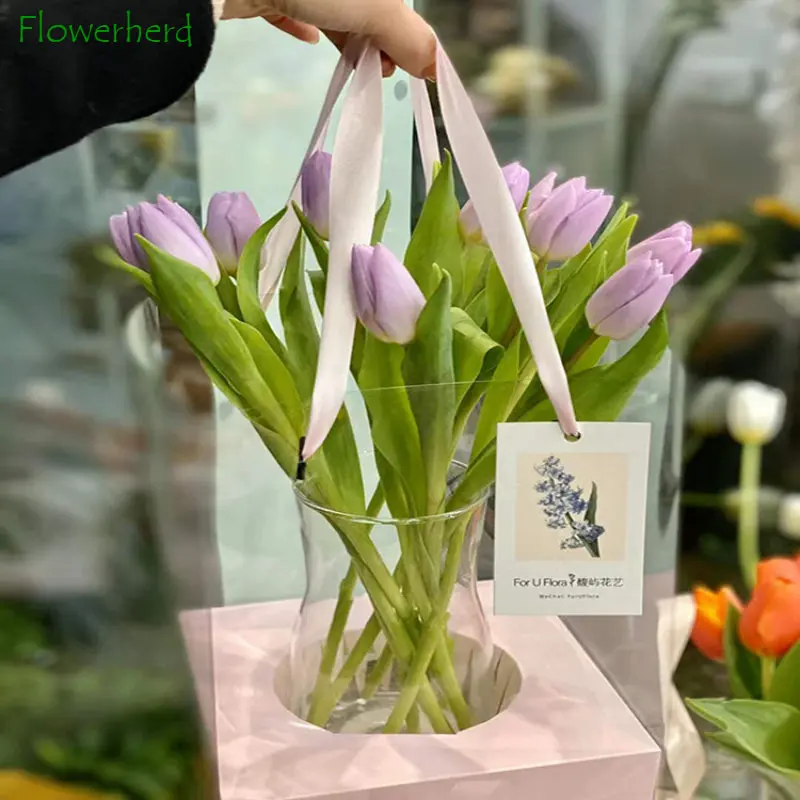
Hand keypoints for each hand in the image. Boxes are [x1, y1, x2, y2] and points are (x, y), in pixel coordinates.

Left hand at [221, 0, 435, 77]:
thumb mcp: (376, 9)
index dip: (402, 33)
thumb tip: (435, 69)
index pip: (392, 4)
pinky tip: (309, 39)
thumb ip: (409, 38)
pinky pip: (290, 7)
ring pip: (330, 8)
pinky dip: (302, 26)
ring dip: (346, 39)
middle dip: (374, 38)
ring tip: (355, 66)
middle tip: (378, 69)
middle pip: (364, 6)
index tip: (399, 65)